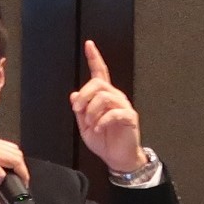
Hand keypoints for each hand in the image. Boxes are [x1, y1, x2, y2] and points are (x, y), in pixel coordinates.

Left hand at [69, 41, 146, 175]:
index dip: (94, 58)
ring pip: (104, 97)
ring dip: (92, 110)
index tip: (89, 44)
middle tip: (77, 109)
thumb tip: (73, 94)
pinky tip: (98, 128)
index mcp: (104, 96)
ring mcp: (123, 106)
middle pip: (98, 84)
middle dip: (84, 95)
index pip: (100, 73)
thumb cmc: (103, 141)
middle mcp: (115, 97)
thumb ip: (80, 110)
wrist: (118, 158)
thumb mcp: (85, 126)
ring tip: (90, 123)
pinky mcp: (129, 117)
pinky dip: (102, 120)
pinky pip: (114, 112)